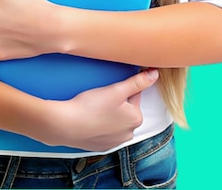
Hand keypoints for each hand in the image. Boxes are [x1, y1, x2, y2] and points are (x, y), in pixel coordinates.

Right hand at [43, 69, 158, 151]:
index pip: (134, 95)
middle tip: (100, 96)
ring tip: (94, 106)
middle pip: (125, 109)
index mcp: (136, 118)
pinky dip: (99, 124)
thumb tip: (155, 74)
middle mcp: (129, 133)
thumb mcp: (116, 90)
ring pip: (114, 120)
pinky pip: (104, 131)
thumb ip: (137, 82)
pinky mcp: (101, 146)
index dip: (120, 88)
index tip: (109, 88)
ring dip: (108, 113)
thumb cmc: (92, 106)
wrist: (66, 125)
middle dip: (116, 101)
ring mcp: (115, 142)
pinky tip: (90, 118)